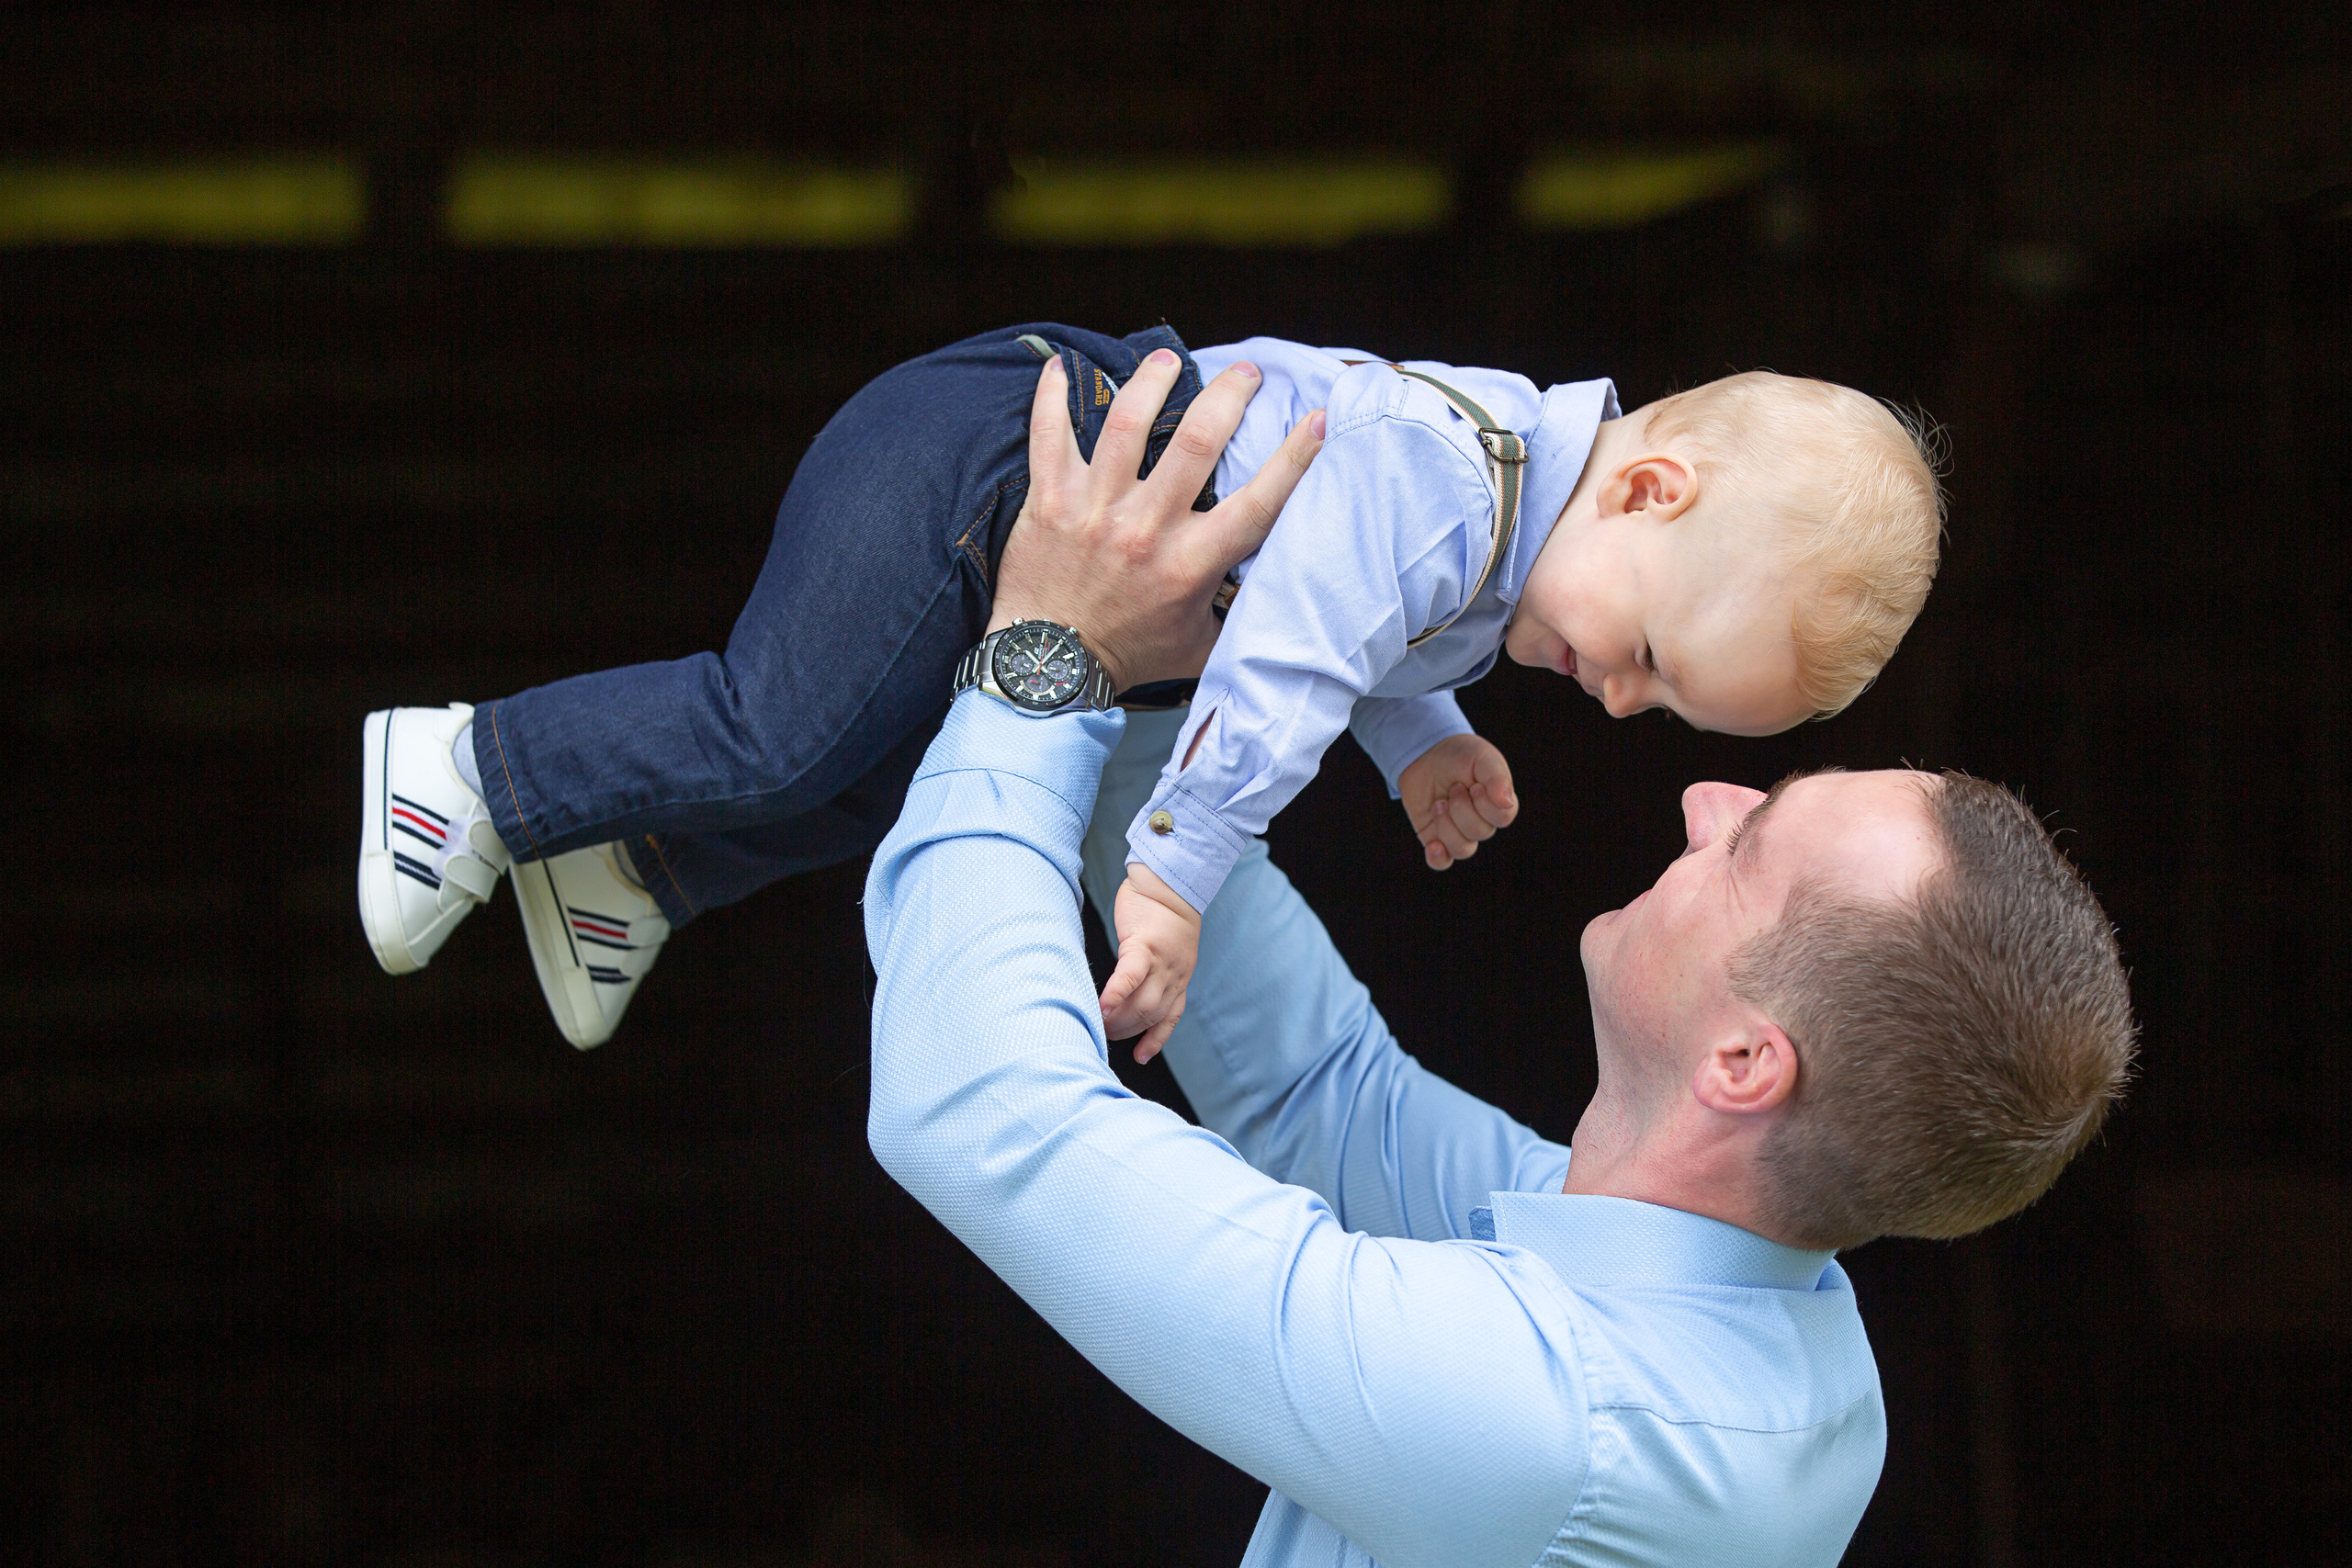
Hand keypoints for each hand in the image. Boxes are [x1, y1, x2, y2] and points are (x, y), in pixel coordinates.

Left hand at [989, 349, 1326, 690]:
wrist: (1049, 665)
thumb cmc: (1129, 653)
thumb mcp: (1200, 645)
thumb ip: (1239, 616)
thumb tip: (1283, 597)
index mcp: (1190, 563)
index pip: (1258, 502)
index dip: (1294, 457)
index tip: (1319, 418)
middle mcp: (1145, 529)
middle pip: (1198, 442)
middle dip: (1228, 396)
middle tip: (1245, 374)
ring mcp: (1094, 509)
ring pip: (1128, 423)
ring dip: (1153, 380)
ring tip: (1168, 360)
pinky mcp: (1049, 500)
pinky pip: (1049, 433)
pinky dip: (1052, 395)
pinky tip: (1060, 366)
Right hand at [1098, 863, 1201, 1063]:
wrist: (1167, 881)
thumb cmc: (1162, 914)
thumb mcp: (1169, 949)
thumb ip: (1157, 971)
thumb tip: (1135, 990)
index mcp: (1179, 976)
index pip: (1170, 1017)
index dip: (1155, 1040)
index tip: (1141, 1057)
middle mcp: (1175, 974)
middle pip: (1152, 1015)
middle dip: (1128, 1031)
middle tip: (1105, 1034)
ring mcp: (1162, 962)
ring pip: (1142, 1003)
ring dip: (1119, 1019)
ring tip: (1099, 1023)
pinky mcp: (1144, 945)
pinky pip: (1130, 977)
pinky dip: (1116, 995)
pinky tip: (1102, 1007)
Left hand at [1398, 734, 1518, 868]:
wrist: (1425, 754)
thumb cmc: (1459, 755)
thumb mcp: (1481, 757)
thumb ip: (1496, 777)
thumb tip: (1506, 802)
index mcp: (1498, 804)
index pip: (1503, 818)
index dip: (1486, 804)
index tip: (1473, 784)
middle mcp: (1482, 822)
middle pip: (1480, 832)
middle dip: (1462, 807)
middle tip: (1453, 787)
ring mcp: (1459, 832)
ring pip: (1463, 849)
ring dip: (1447, 825)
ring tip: (1438, 803)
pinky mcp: (1436, 838)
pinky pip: (1442, 862)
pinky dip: (1438, 858)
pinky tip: (1433, 845)